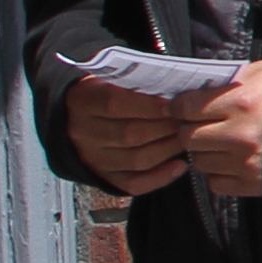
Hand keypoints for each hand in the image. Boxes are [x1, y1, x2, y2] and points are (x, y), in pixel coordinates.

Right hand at [64, 74, 193, 198]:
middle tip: (188, 119)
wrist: (74, 117)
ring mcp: (93, 158)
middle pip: (130, 134)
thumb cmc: (104, 92)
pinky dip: (160, 177)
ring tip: (186, 137)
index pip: (115, 104)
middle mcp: (83, 133)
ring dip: (168, 149)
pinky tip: (180, 165)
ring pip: (136, 160)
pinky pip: (134, 183)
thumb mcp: (110, 79)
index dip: (149, 104)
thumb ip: (135, 82)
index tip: (174, 102)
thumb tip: (174, 89)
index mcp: (83, 102)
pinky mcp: (103, 177)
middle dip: (165, 127)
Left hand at [181, 63, 261, 198]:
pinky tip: (231, 160)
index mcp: (241, 102)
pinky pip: (215, 182)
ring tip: (219, 142)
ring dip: (205, 151)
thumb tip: (194, 87)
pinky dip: (218, 172)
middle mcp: (239, 134)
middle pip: (187, 137)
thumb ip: (228, 81)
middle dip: (188, 130)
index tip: (177, 108)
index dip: (176, 107)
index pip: (186, 107)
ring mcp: (245, 162)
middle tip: (198, 125)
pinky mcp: (252, 183)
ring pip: (199, 161)